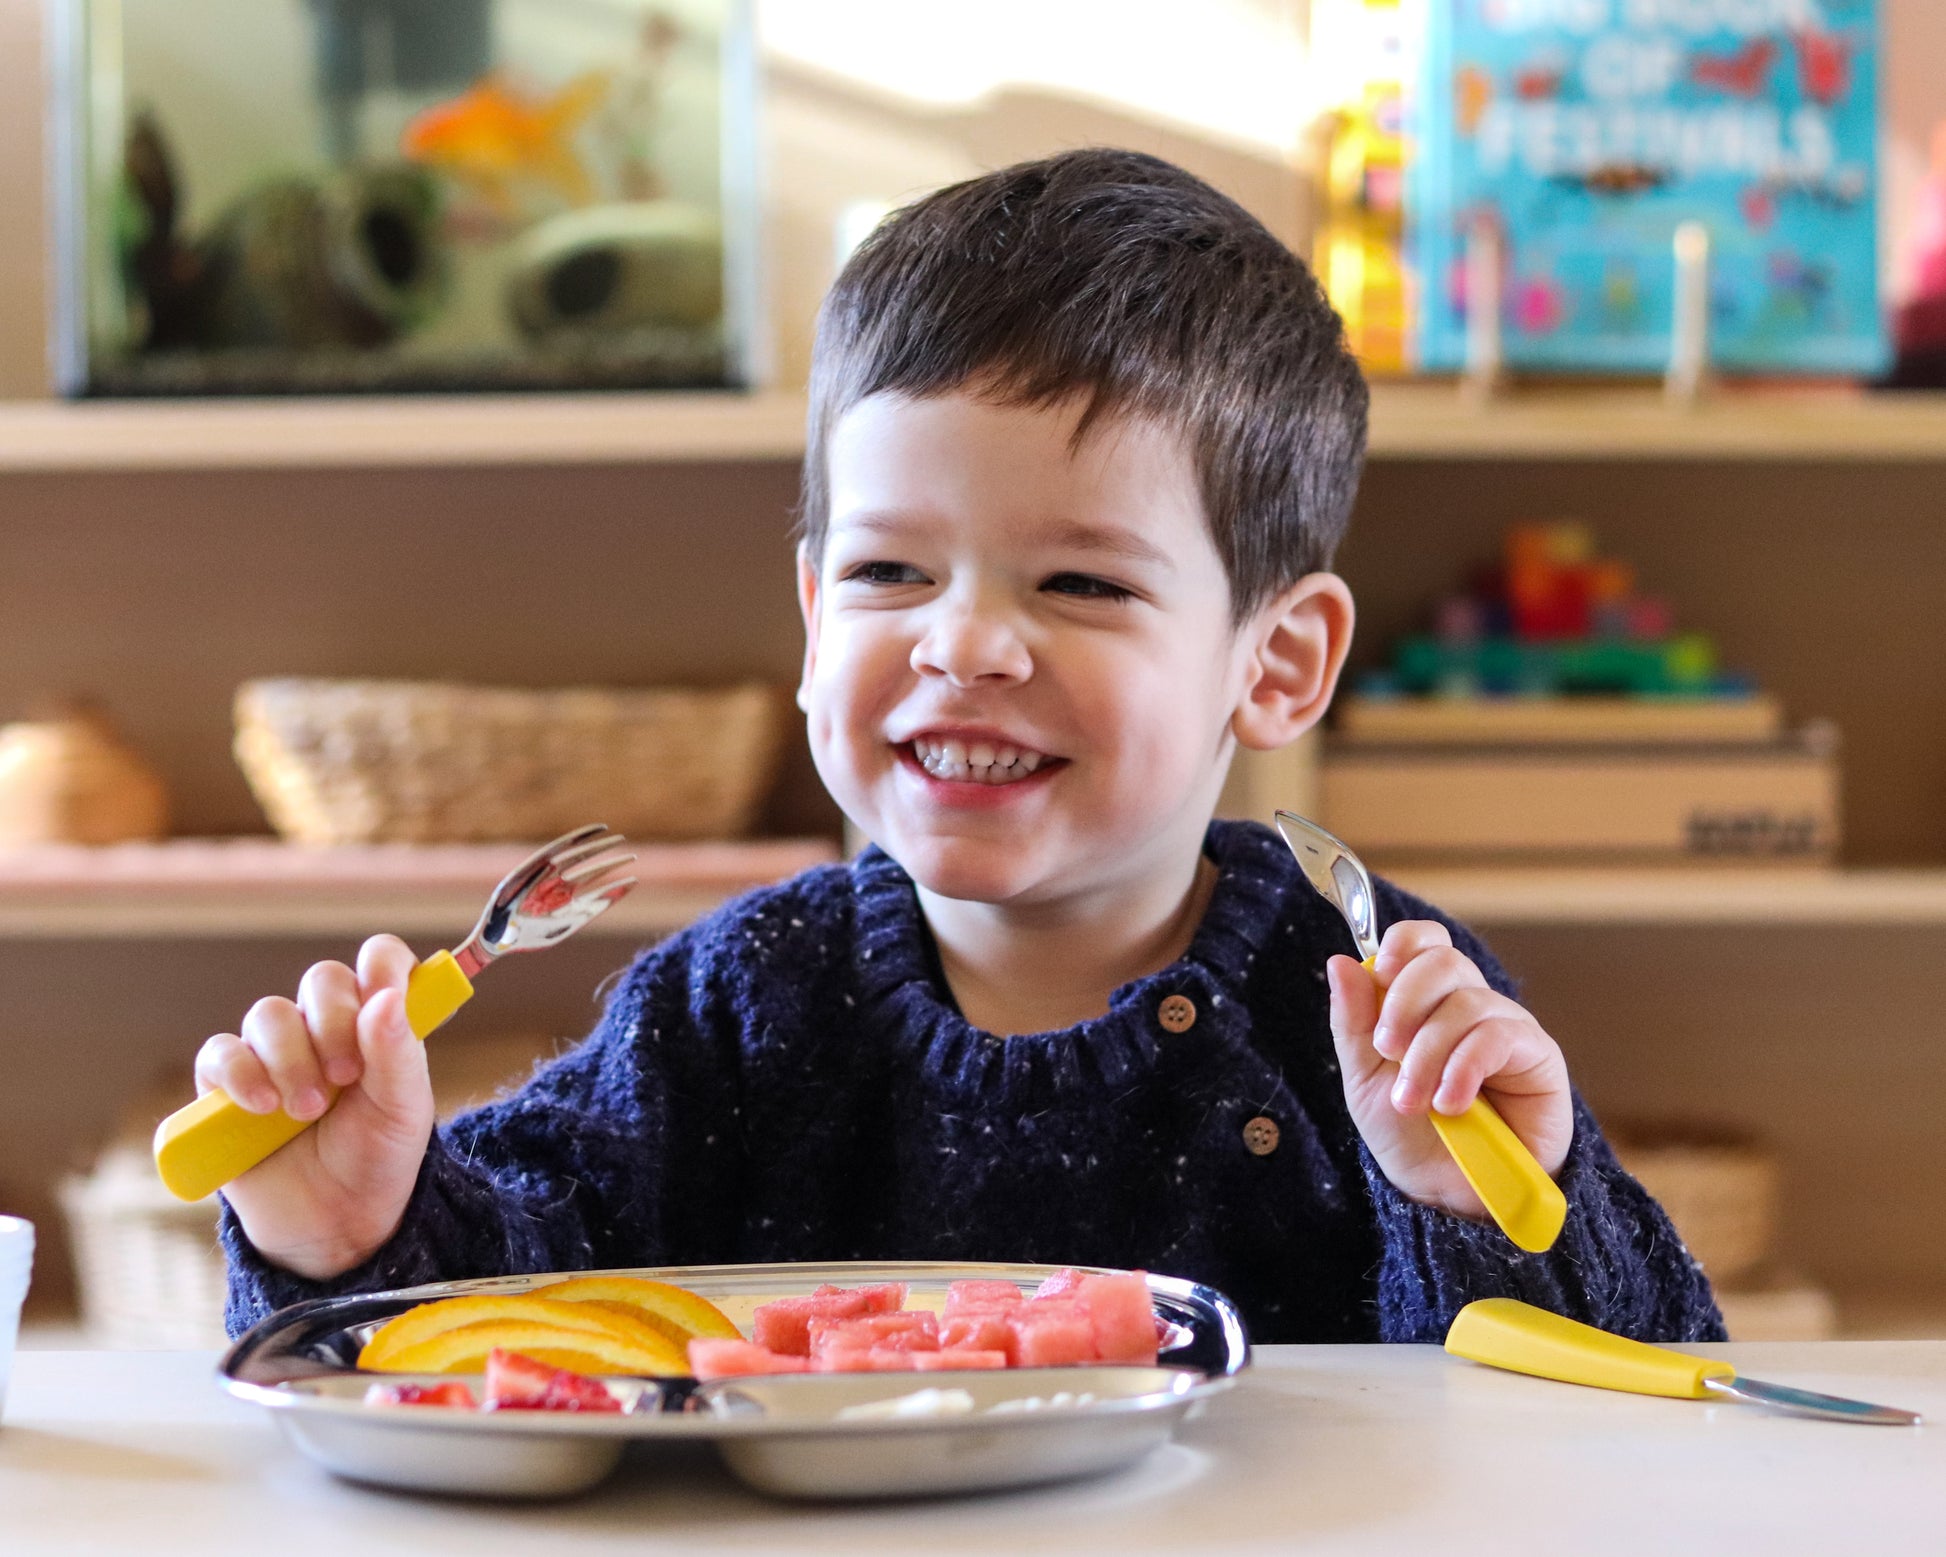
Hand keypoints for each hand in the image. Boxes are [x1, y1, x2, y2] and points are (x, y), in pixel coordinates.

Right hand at [193, 935, 433, 1279]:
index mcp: (376, 1024)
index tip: (385, 995)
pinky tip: (263, 1107)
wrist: (336, 1225)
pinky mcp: (226, 1088)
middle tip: (346, 1075)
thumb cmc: (377, 1158)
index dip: (382, 966)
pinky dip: (239, 1074)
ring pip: (268, 1015)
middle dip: (332, 1022)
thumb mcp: (404, 1110)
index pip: (378, 962)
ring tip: (308, 1109)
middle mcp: (324, 1029)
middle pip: (321, 980)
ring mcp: (273, 1055)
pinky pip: (218, 1054)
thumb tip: (388, 996)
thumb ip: (397, 1052)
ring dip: (290, 1058)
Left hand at [1325, 920, 1572, 1220]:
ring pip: (1467, 1002)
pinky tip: (1450, 1104)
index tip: (1381, 969)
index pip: (1425, 942)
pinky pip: (1500, 1036)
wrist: (1445, 1195)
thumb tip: (1340, 962)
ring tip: (1415, 1101)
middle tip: (1387, 1051)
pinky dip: (1464, 1067)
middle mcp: (1470, 1005)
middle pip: (1444, 961)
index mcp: (1427, 1001)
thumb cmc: (1407, 1135)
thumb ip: (1354, 1021)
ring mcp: (1507, 1028)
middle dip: (1405, 1003)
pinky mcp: (1539, 1057)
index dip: (1404, 943)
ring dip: (1429, 1053)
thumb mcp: (1364, 1078)